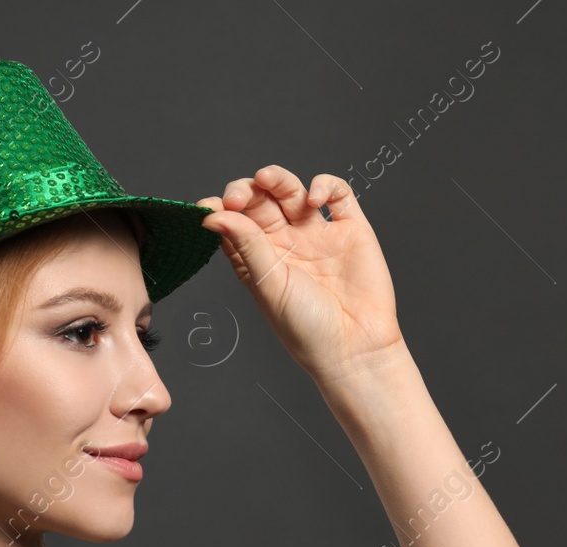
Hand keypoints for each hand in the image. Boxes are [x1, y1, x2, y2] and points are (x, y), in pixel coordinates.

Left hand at [196, 165, 404, 383]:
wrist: (355, 347)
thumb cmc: (308, 328)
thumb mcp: (268, 285)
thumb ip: (245, 244)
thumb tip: (211, 214)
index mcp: (260, 259)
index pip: (235, 221)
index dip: (222, 208)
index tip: (211, 206)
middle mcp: (288, 243)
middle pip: (262, 200)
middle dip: (247, 190)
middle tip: (238, 196)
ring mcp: (319, 234)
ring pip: (293, 191)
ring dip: (278, 179)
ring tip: (269, 179)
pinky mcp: (352, 230)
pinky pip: (337, 195)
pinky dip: (324, 186)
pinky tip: (314, 199)